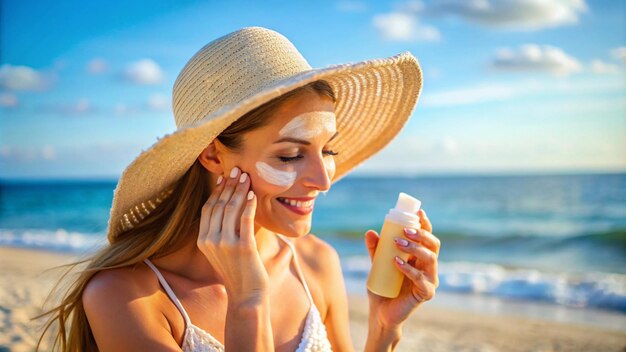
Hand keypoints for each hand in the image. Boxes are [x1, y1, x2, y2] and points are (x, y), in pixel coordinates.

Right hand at [197, 166, 268, 306]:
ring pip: (231, 209)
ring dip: (239, 190)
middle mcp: (211, 241)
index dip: (217, 190)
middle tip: (238, 169)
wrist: (246, 296)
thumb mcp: (222, 251)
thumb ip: (221, 231)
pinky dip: (249, 205)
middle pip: (219, 205)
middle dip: (229, 185)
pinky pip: (245, 220)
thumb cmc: (238, 271)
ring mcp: (226, 244)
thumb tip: (230, 206)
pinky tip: (253, 195)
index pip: (208, 208)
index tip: (225, 176)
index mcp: (203, 241)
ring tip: (247, 177)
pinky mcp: (243, 247)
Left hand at [365, 209, 439, 328]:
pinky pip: (421, 279)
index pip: (427, 237)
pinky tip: (396, 262)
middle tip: (405, 230)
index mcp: (420, 257)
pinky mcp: (426, 293)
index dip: (425, 223)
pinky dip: (409, 269)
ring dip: (415, 248)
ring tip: (398, 243)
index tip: (418, 212)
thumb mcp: (377, 264)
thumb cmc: (382, 287)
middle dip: (421, 234)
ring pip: (431, 258)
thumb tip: (369, 232)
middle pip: (434, 245)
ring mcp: (430, 280)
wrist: (380, 312)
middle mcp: (428, 267)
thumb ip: (375, 249)